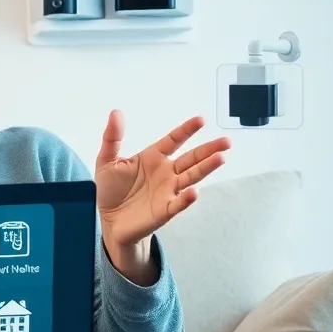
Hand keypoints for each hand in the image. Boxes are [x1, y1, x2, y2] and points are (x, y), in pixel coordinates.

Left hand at [94, 110, 230, 251]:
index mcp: (153, 158)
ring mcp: (168, 191)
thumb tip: (116, 112)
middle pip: (191, 158)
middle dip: (208, 149)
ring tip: (221, 158)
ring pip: (191, 177)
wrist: (110, 220)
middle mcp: (166, 173)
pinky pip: (178, 204)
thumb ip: (112, 138)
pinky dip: (186, 199)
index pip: (174, 140)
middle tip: (226, 141)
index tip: (201, 120)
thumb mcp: (106, 161)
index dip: (186, 130)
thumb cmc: (112, 190)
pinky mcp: (164, 210)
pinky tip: (194, 192)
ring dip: (206, 168)